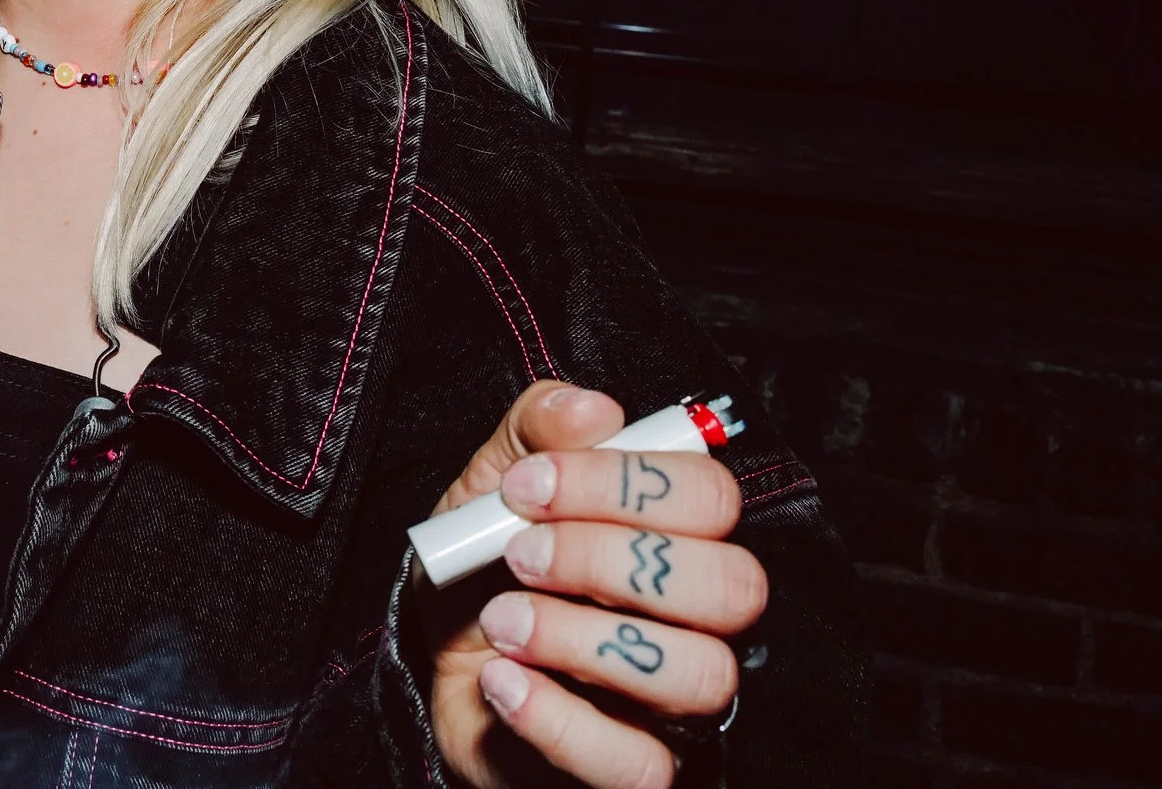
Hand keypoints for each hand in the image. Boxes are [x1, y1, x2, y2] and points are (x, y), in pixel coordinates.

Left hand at [419, 382, 764, 788]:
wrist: (430, 668)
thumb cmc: (479, 571)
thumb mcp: (488, 484)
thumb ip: (535, 429)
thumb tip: (591, 408)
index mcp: (675, 538)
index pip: (712, 499)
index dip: (621, 483)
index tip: (525, 487)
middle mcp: (696, 620)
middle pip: (731, 587)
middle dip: (610, 559)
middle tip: (518, 555)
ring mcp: (674, 703)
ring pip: (700, 675)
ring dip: (581, 638)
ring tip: (501, 619)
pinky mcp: (635, 770)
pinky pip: (641, 765)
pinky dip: (558, 719)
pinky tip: (502, 682)